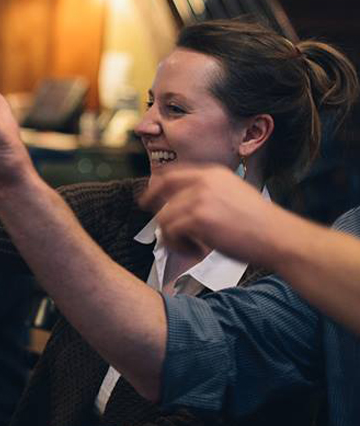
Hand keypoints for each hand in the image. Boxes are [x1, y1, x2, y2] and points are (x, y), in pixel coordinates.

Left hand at [139, 165, 282, 264]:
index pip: (172, 173)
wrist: (277, 236)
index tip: (148, 198)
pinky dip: (179, 246)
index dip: (155, 186)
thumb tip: (182, 202)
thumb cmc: (259, 223)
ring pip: (164, 217)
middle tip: (156, 225)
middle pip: (161, 190)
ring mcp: (199, 198)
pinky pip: (171, 233)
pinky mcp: (197, 218)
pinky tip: (196, 252)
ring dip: (173, 237)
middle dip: (152, 207)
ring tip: (191, 248)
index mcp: (213, 173)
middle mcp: (203, 181)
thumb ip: (209, 192)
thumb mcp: (233, 194)